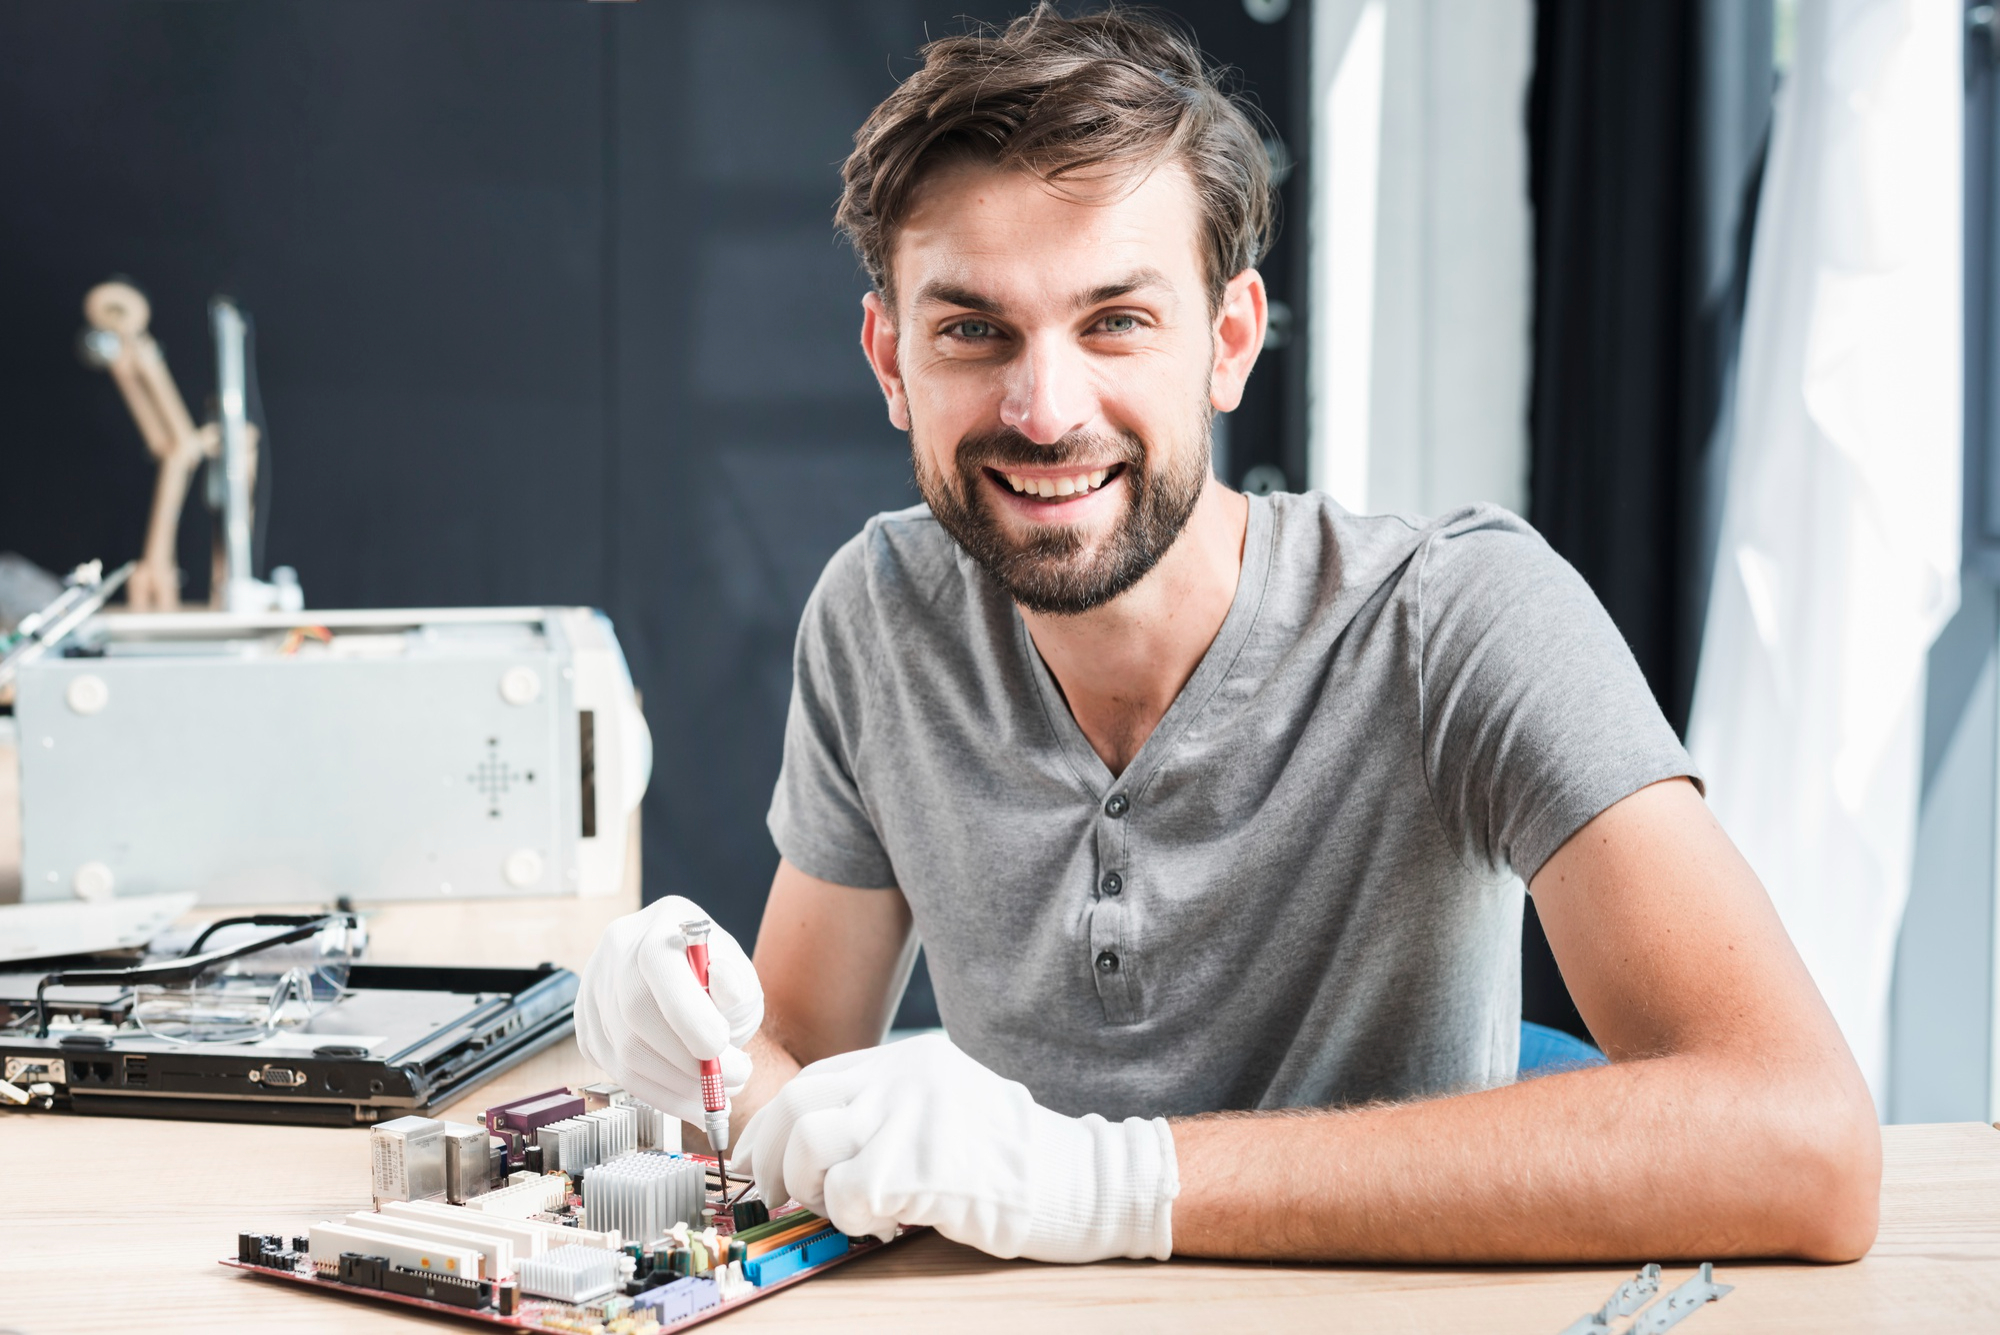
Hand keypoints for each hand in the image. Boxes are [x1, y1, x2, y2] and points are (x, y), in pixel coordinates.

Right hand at [574, 895, 762, 1123]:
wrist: (686, 974)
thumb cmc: (717, 975)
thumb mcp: (740, 972)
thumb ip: (737, 985)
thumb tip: (725, 987)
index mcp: (657, 927)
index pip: (658, 966)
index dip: (689, 1014)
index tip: (722, 1048)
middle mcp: (616, 952)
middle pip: (636, 1016)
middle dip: (688, 1062)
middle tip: (731, 1080)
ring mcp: (594, 988)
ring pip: (624, 1053)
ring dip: (676, 1087)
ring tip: (716, 1093)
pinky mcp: (587, 1024)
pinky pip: (614, 1070)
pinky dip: (656, 1092)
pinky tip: (687, 1096)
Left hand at [735, 1034, 1177, 1262]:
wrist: (1082, 1179)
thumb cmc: (1014, 1159)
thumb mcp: (949, 1105)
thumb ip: (891, 1108)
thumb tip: (816, 1142)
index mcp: (910, 1061)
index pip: (816, 1080)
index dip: (774, 1125)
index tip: (759, 1159)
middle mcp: (904, 1078)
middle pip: (799, 1104)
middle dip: (769, 1156)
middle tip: (771, 1196)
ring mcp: (912, 1117)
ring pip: (810, 1143)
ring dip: (812, 1187)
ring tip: (845, 1208)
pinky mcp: (920, 1166)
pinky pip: (847, 1195)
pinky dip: (853, 1219)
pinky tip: (887, 1223)